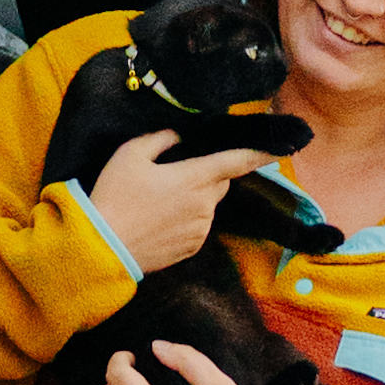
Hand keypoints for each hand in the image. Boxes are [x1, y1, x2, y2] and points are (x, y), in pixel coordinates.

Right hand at [85, 129, 252, 271]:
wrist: (104, 248)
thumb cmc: (115, 196)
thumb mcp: (130, 154)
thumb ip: (160, 139)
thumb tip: (178, 135)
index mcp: (193, 178)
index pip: (236, 161)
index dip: (260, 153)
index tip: (279, 147)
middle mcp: (204, 206)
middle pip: (221, 182)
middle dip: (209, 174)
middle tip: (177, 173)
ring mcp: (200, 230)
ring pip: (209, 206)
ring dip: (196, 198)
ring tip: (160, 201)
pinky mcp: (192, 249)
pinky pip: (200, 226)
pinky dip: (189, 219)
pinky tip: (161, 220)